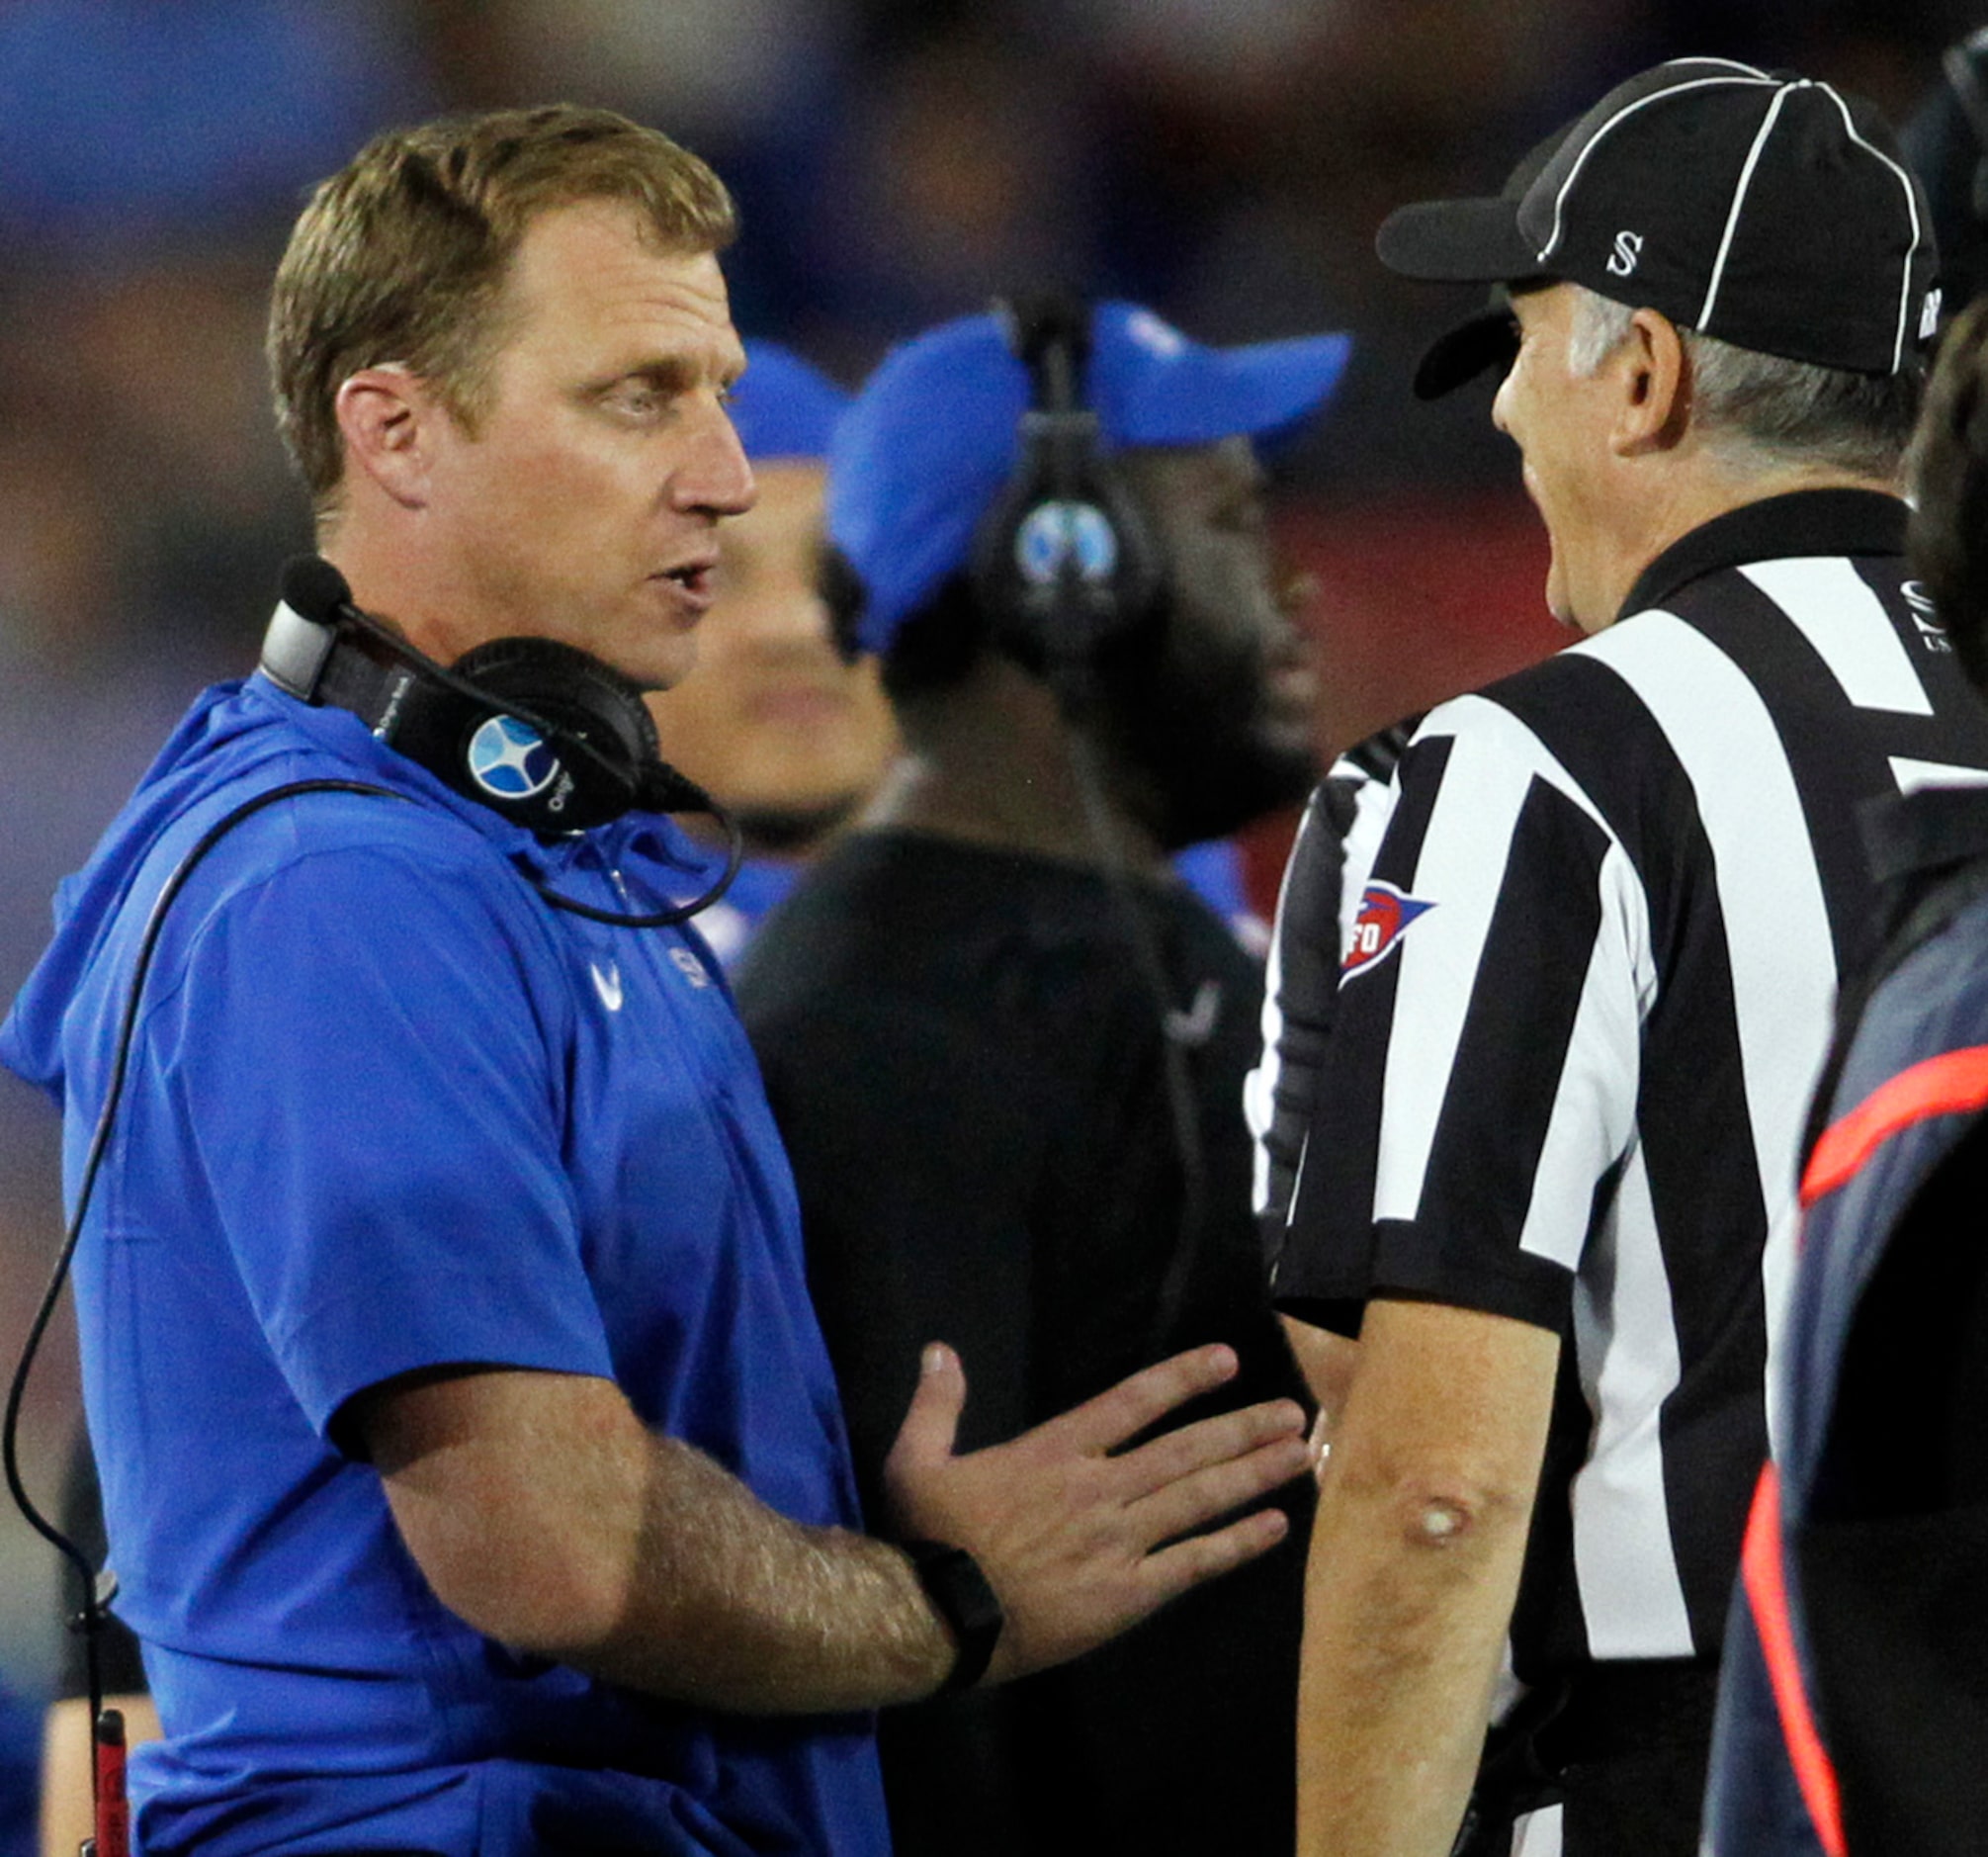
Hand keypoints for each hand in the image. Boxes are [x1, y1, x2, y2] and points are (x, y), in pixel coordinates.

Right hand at [882, 1341, 1310, 1682]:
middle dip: (1242, 1427)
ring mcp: (1117, 1542)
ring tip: (1299, 1454)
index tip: (1227, 1359)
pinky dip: (1236, 1545)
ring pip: (1199, 1499)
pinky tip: (1273, 1527)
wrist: (936, 1620)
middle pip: (1184, 1449)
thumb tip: (939, 1349)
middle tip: (1294, 1412)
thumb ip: (936, 1404)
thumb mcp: (916, 1460)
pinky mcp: (1127, 1594)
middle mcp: (1098, 1488)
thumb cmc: (928, 1540)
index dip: (1182, 1378)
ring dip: (1253, 1474)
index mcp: (1053, 1453)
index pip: (1131, 1402)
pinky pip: (1192, 1565)